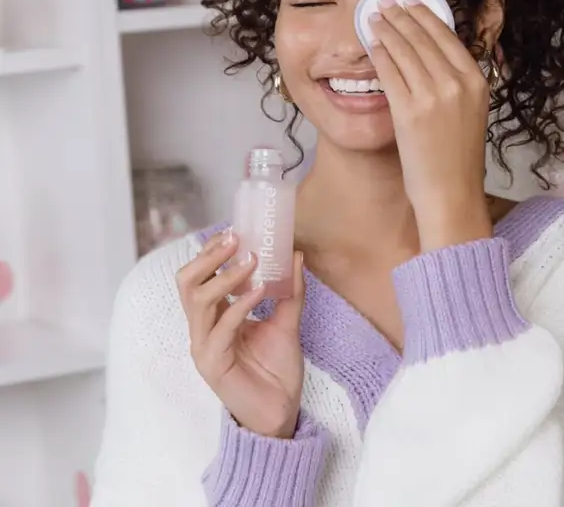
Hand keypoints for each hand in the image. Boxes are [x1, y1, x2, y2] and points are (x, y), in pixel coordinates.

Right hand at [176, 232, 304, 437]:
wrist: (280, 412)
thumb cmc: (277, 370)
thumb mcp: (286, 322)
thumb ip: (289, 290)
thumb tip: (296, 254)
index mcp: (214, 316)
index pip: (198, 276)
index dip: (211, 252)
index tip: (235, 231)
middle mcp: (203, 329)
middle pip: (187, 283)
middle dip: (208, 256)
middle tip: (235, 238)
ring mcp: (203, 346)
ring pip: (197, 301)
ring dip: (225, 276)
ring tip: (252, 261)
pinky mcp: (212, 363)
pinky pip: (220, 327)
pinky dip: (240, 304)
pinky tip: (259, 291)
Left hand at [369, 0, 492, 250]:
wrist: (451, 193)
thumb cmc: (458, 158)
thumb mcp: (471, 112)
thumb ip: (458, 83)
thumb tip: (435, 56)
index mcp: (477, 81)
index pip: (447, 36)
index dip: (425, 15)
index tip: (410, 2)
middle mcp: (458, 83)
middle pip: (423, 37)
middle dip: (401, 15)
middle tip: (384, 1)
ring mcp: (433, 96)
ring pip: (404, 50)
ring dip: (387, 29)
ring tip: (373, 17)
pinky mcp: (409, 111)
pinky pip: (390, 71)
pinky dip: (379, 54)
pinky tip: (371, 44)